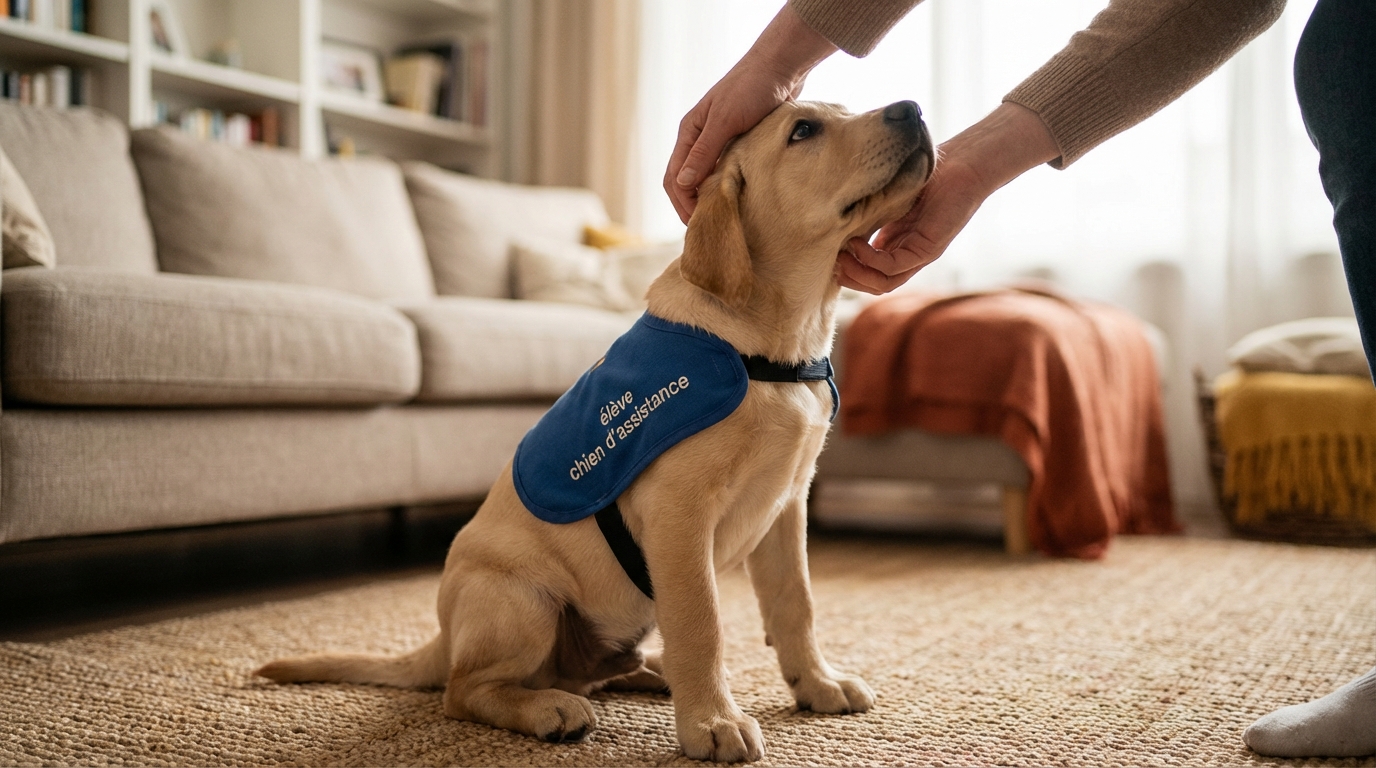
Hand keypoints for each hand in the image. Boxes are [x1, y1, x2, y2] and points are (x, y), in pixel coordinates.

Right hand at [665, 5, 835, 222]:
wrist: (781, 66)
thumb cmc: (751, 88)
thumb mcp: (725, 121)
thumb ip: (704, 152)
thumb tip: (684, 184)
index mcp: (690, 132)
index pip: (674, 177)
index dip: (682, 204)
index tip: (699, 225)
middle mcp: (700, 138)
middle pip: (686, 181)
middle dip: (692, 206)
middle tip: (709, 229)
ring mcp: (720, 141)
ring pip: (706, 177)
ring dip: (710, 198)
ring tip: (723, 220)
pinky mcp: (740, 142)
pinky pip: (727, 170)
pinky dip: (727, 187)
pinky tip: (739, 200)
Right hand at [838, 102, 1060, 293]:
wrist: (965, 162)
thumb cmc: (928, 172)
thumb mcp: (886, 194)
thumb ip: (866, 210)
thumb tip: (831, 218)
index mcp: (897, 242)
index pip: (868, 270)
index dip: (845, 268)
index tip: (825, 255)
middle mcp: (908, 253)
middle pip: (873, 284)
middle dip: (848, 278)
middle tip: (827, 263)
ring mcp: (919, 254)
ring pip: (883, 283)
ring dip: (857, 275)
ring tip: (839, 258)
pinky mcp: (928, 249)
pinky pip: (894, 267)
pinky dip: (871, 261)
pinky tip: (855, 245)